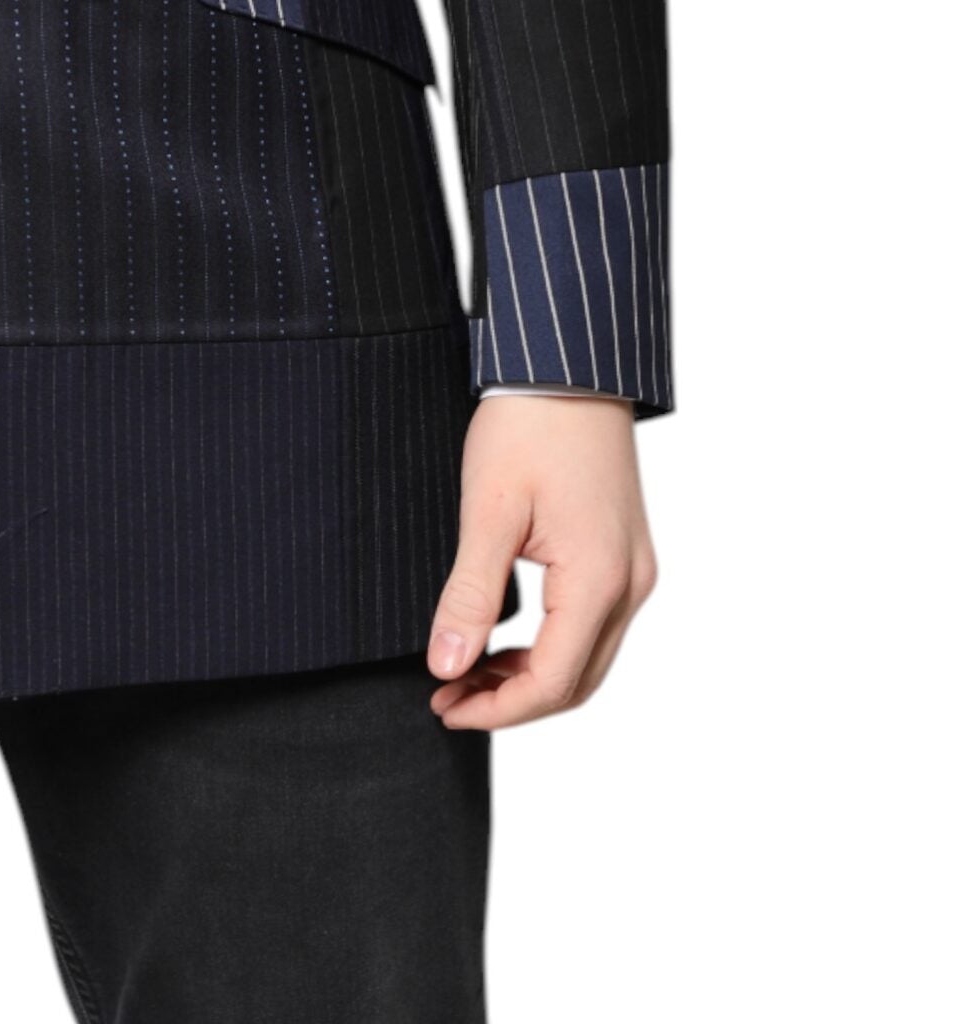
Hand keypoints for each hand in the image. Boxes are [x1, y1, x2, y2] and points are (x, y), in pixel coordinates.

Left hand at [427, 396, 655, 730]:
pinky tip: (503, 638)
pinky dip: (549, 646)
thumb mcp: (488, 511)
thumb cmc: (529, 426)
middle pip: (575, 682)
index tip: (443, 707)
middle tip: (447, 698)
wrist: (568, 367)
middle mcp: (630, 585)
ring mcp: (633, 570)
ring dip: (529, 676)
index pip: (552, 683)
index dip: (496, 710)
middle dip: (510, 702)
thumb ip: (470, 595)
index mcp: (600, 580)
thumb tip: (445, 665)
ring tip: (464, 671)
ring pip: (587, 658)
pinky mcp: (624, 554)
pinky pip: (591, 625)